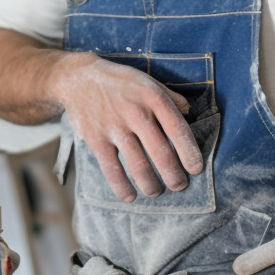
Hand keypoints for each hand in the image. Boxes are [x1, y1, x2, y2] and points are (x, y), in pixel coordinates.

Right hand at [54, 52, 203, 201]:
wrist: (78, 78)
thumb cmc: (120, 82)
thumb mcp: (147, 80)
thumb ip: (169, 96)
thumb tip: (189, 114)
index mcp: (152, 96)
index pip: (178, 129)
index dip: (189, 153)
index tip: (196, 170)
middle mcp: (135, 112)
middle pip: (161, 153)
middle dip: (174, 176)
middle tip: (179, 186)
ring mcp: (114, 126)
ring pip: (139, 166)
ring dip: (151, 186)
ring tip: (156, 191)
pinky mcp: (95, 138)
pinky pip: (112, 169)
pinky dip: (122, 187)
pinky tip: (130, 196)